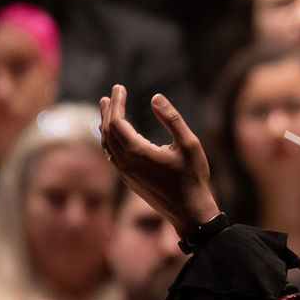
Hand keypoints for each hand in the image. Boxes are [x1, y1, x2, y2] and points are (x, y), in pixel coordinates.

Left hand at [100, 85, 219, 236]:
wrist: (189, 212)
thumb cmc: (193, 177)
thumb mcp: (189, 144)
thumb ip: (172, 119)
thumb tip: (155, 98)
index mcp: (138, 152)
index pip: (118, 122)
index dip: (117, 103)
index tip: (119, 87)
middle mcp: (126, 163)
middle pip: (108, 132)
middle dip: (108, 111)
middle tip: (111, 95)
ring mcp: (125, 174)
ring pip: (107, 145)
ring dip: (106, 126)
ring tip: (108, 112)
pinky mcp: (129, 181)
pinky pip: (112, 156)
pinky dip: (110, 141)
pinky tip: (115, 137)